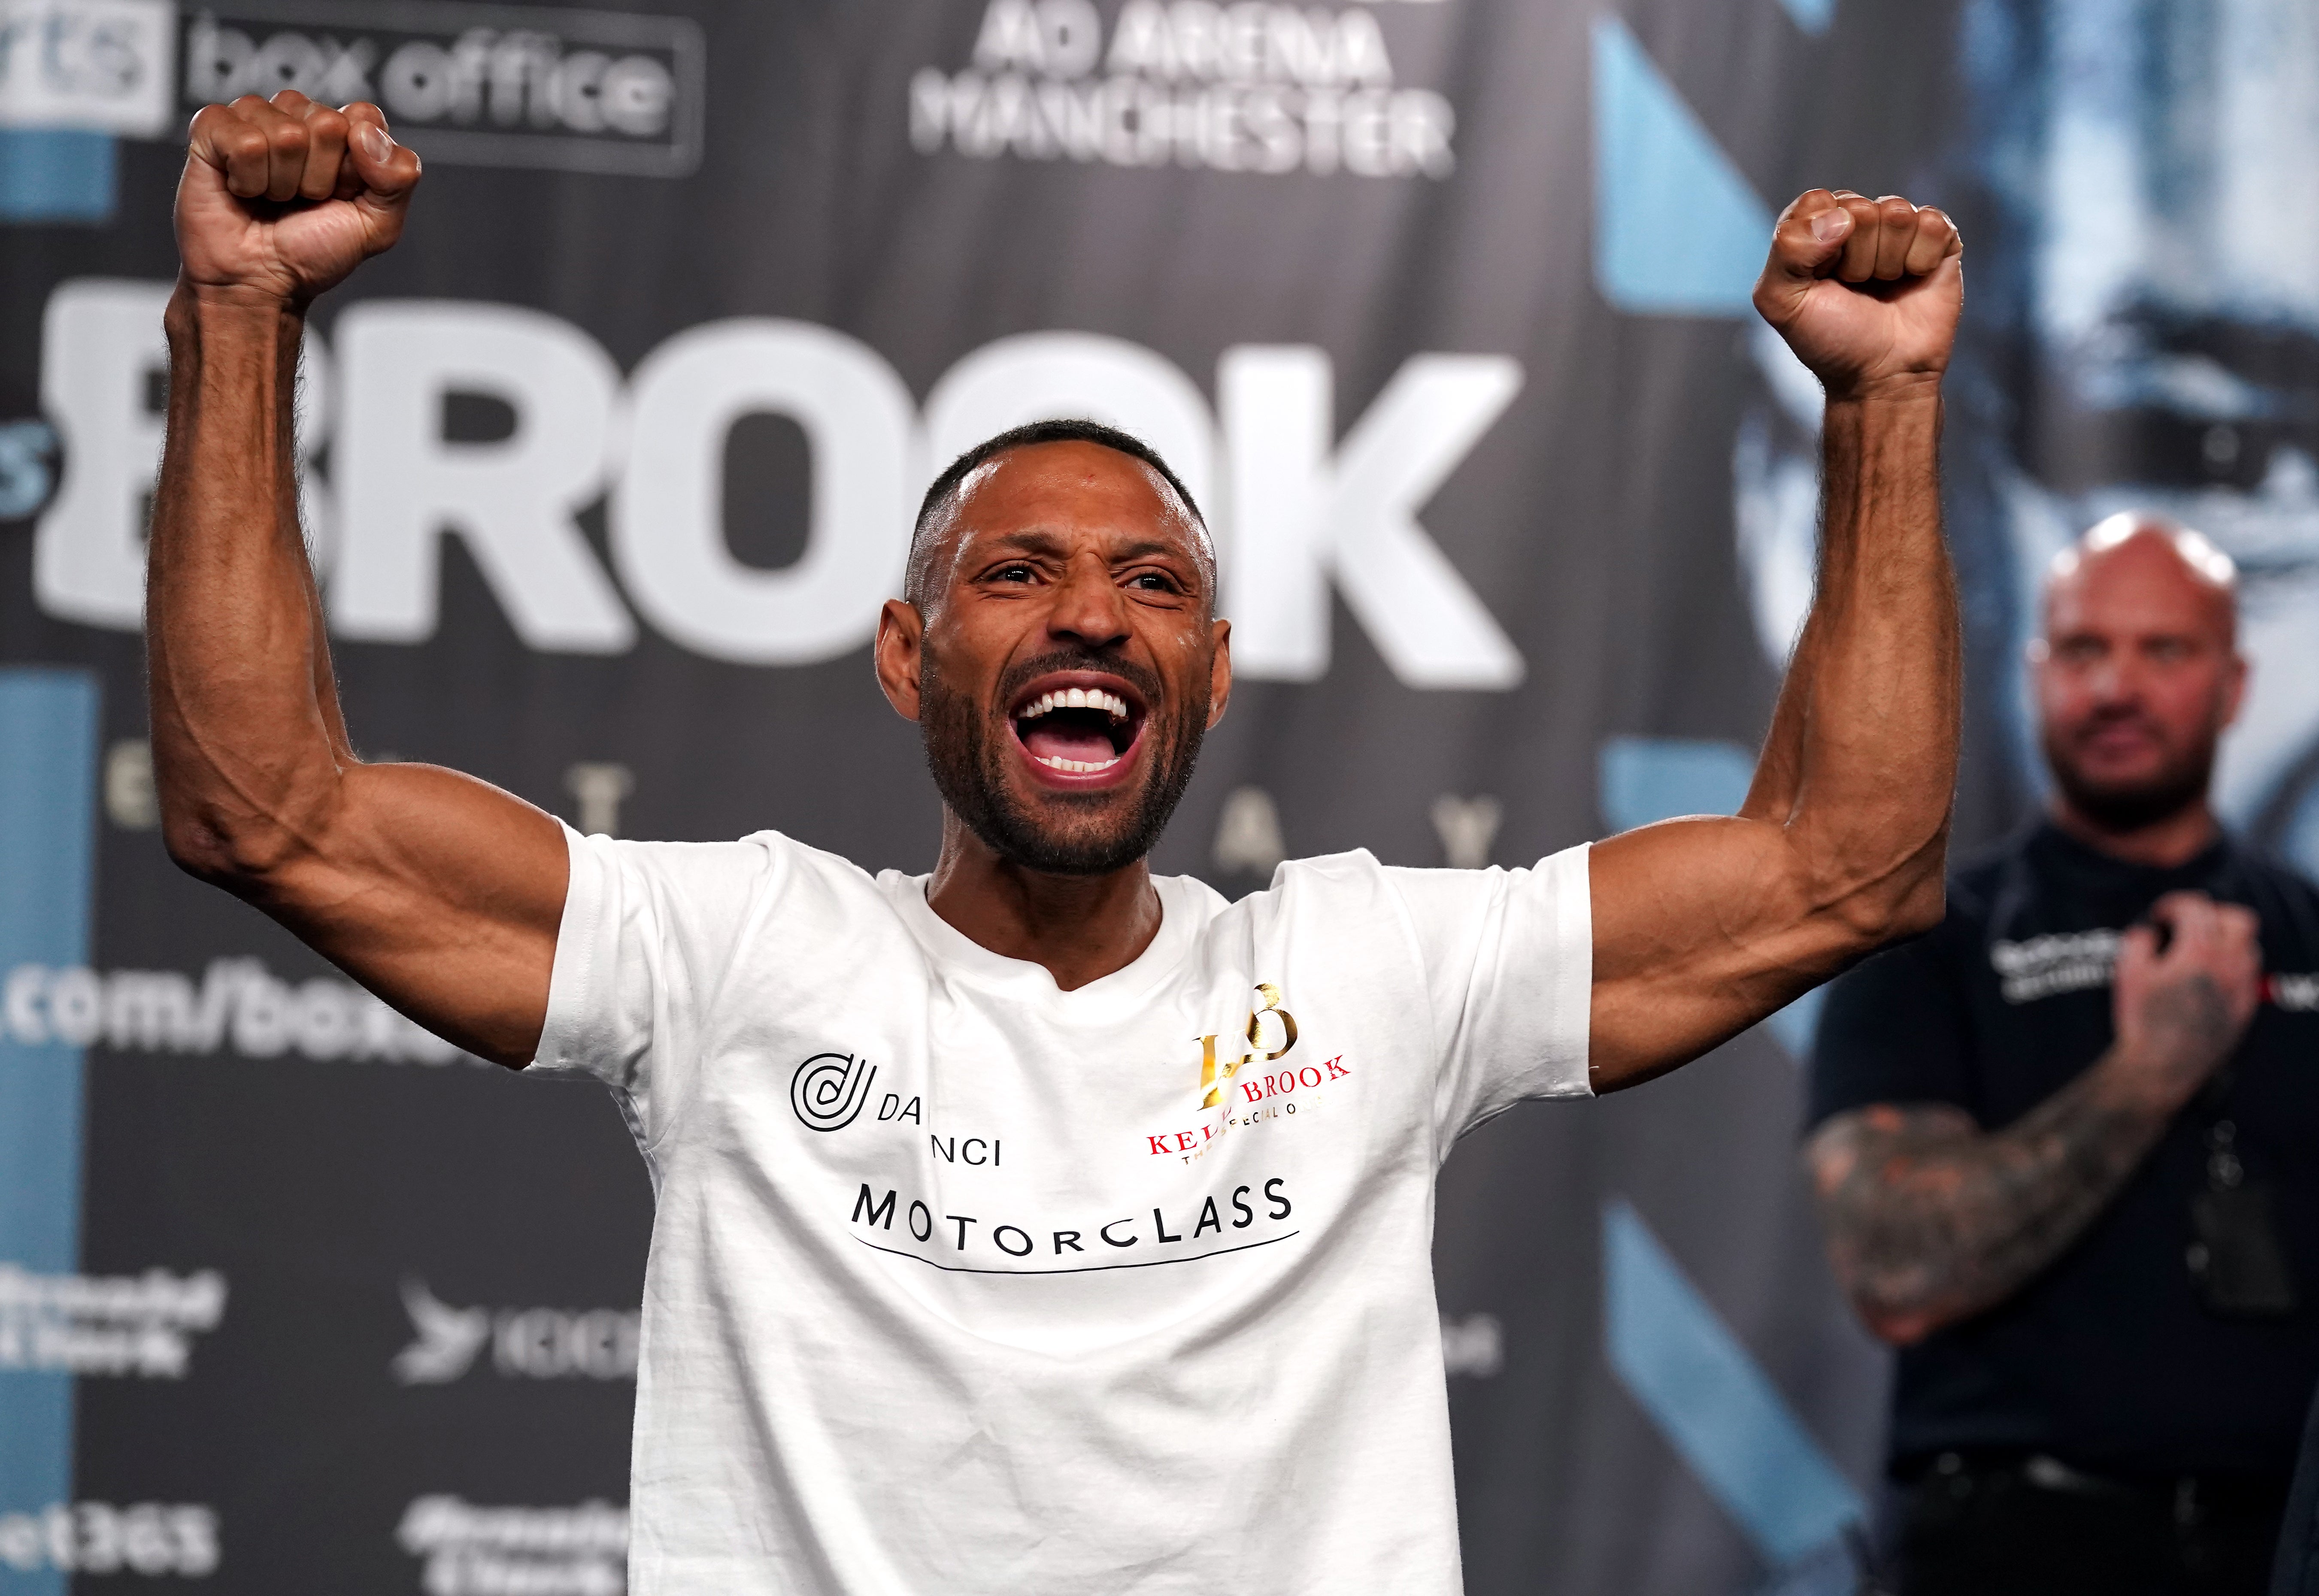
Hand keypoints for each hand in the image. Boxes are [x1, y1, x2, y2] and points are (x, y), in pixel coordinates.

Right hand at [175, 91, 421, 307]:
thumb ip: (399, 178)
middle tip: (302, 201)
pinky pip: (242, 139)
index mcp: (342, 134)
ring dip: (282, 182)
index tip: (343, 194)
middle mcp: (299, 118)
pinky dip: (247, 178)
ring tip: (271, 198)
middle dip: (319, 178)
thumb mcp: (378, 226)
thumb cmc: (312, 254)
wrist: (260, 282)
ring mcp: (254, 119)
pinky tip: (242, 190)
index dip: (357, 165)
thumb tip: (366, 133)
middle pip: (326, 122)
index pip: (365, 117)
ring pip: (285, 133)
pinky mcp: (213, 128)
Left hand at [1753, 190, 1961, 402]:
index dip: (1819, 242)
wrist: (1882, 375)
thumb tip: (1841, 217)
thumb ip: (1787, 251)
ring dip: (1885, 262)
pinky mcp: (1937, 238)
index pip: (1817, 201)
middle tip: (1854, 288)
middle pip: (1857, 208)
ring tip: (1882, 287)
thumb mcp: (1781, 302)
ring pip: (1896, 212)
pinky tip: (1912, 280)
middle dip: (1853, 258)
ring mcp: (1898, 228)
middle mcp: (1856, 221)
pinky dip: (1920, 259)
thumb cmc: (1830, 339)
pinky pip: (1931, 224)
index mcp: (1815, 228)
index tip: (1821, 276)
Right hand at [2109, 891, 2261, 1113]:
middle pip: (2238, 919)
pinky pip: (2250, 974)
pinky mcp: (2246, 1007)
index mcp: (2198, 952)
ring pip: (2249, 946)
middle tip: (2188, 924)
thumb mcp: (2127, 973)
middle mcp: (2228, 966)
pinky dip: (2233, 965)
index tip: (2159, 915)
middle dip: (2212, 913)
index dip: (2174, 904)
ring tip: (2199, 949)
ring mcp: (2242, 987)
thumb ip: (2138, 941)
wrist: (2163, 1065)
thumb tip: (2150, 932)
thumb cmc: (2142, 1020)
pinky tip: (2209, 976)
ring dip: (2226, 939)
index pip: (2197, 907)